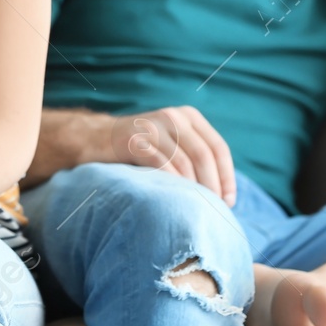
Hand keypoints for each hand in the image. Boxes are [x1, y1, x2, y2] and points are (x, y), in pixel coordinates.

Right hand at [104, 106, 236, 204]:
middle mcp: (173, 117)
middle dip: (212, 186)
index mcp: (188, 117)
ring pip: (184, 161)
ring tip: (196, 209)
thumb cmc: (140, 149)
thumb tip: (226, 192)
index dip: (227, 177)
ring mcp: (153, 127)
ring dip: (193, 189)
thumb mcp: (172, 143)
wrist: (96, 139)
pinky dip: (172, 184)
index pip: (218, 148)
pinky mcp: (134, 140)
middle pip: (204, 155)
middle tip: (213, 209)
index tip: (229, 202)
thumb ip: (195, 156)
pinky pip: (161, 164)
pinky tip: (173, 199)